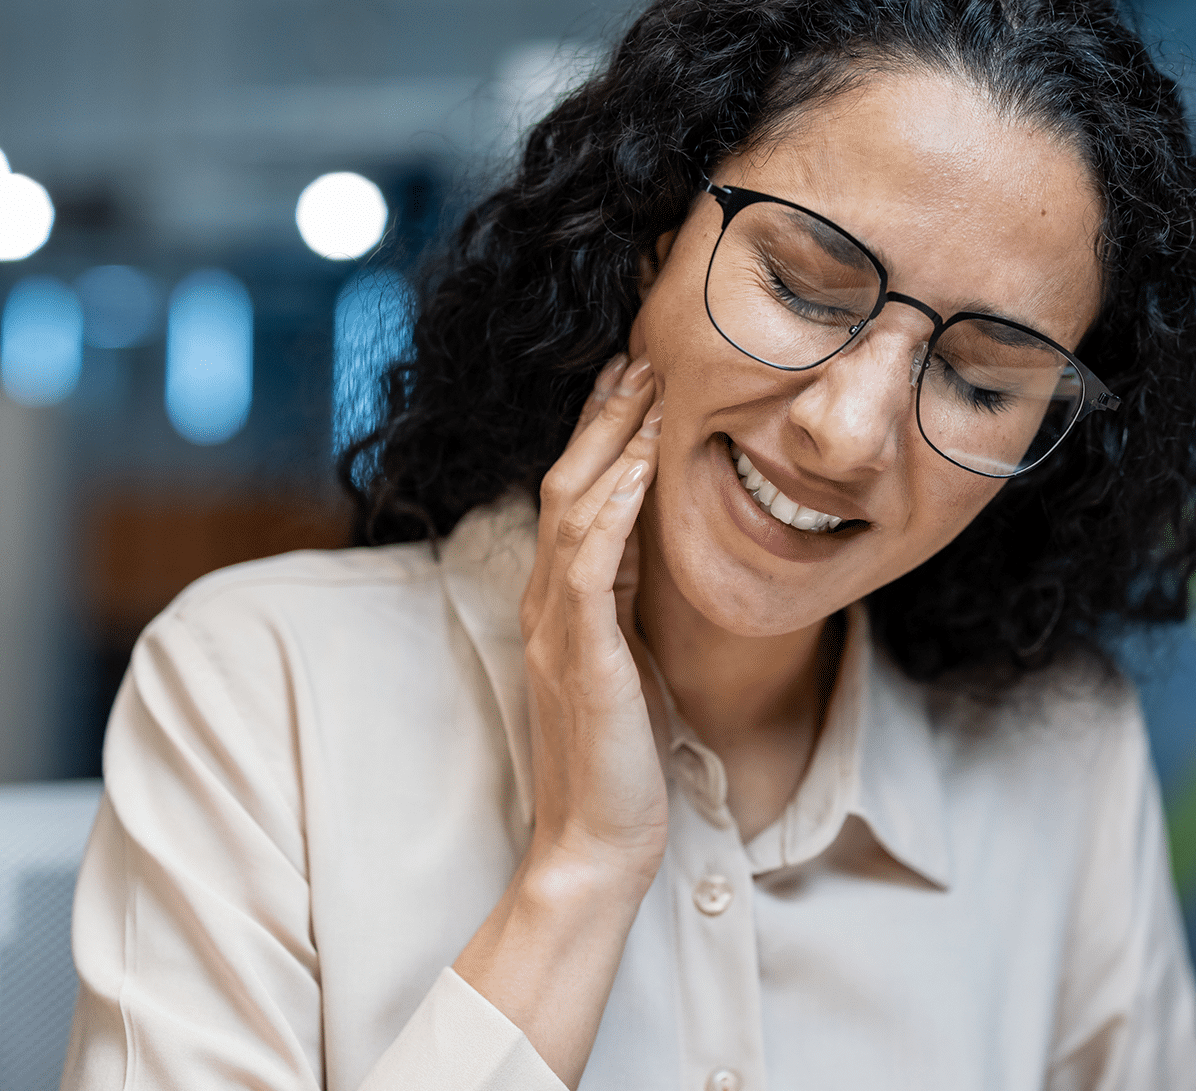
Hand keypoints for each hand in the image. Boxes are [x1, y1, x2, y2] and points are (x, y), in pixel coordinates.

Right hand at [517, 351, 668, 887]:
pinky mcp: (577, 657)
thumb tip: (648, 542)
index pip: (576, 496)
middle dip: (603, 416)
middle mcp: (547, 604)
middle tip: (637, 353)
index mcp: (562, 603)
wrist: (598, 842)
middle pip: (566, 484)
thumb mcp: (629, 657)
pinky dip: (614, 507)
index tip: (633, 379)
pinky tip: (639, 465)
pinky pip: (587, 564)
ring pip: (574, 509)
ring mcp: (555, 628)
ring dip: (612, 442)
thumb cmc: (621, 757)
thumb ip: (625, 600)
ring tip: (646, 386)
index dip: (601, 434)